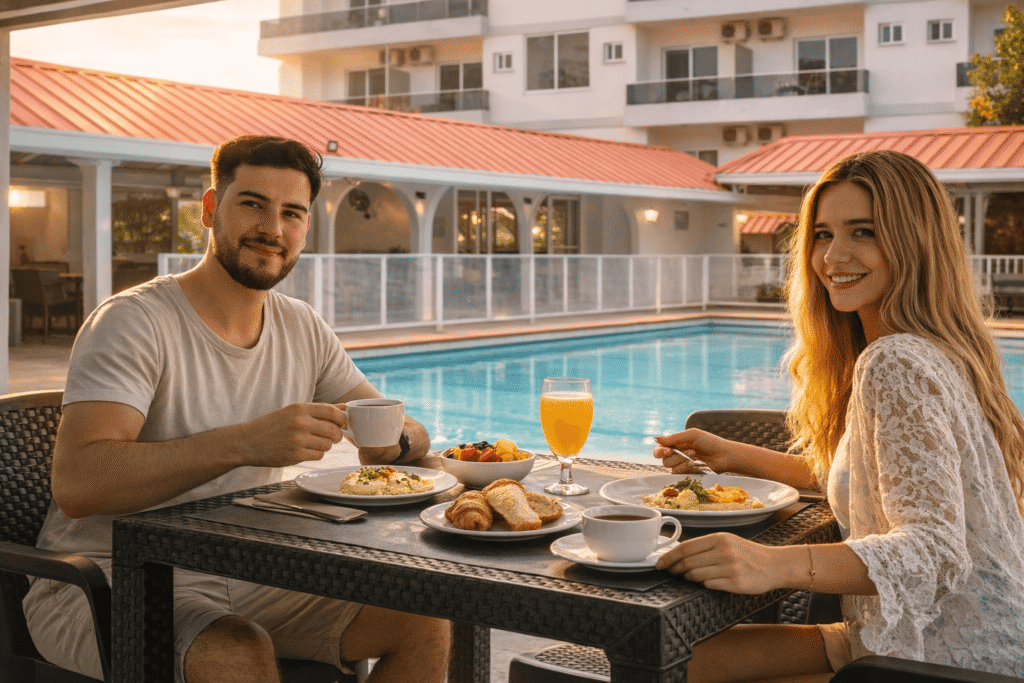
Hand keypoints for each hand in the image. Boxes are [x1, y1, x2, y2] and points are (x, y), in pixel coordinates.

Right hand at [240, 403, 344, 466]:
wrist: (248, 441)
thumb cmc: (273, 425)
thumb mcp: (293, 411)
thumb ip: (319, 410)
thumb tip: (345, 408)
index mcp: (300, 408)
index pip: (333, 412)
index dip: (342, 419)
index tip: (342, 424)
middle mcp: (300, 423)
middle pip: (334, 430)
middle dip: (336, 435)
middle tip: (331, 437)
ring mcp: (298, 440)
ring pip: (328, 445)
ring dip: (324, 446)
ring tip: (313, 443)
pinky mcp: (295, 455)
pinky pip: (319, 455)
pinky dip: (316, 454)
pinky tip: (305, 450)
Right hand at [653, 429, 731, 473]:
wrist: (724, 456)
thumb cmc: (710, 442)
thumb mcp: (692, 435)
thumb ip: (674, 438)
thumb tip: (655, 438)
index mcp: (675, 443)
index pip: (659, 449)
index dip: (660, 451)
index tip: (669, 450)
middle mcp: (676, 454)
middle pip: (663, 460)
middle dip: (675, 457)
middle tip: (690, 452)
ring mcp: (681, 465)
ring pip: (670, 468)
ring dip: (682, 462)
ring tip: (695, 456)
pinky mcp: (687, 474)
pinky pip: (678, 474)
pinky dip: (686, 469)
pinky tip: (695, 465)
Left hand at [655, 533, 782, 593]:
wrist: (774, 565)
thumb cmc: (747, 553)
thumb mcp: (727, 541)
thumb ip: (706, 546)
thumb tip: (679, 553)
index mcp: (719, 538)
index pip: (686, 547)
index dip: (669, 557)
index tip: (659, 564)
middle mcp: (724, 552)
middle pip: (688, 562)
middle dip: (675, 569)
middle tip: (670, 572)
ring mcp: (730, 568)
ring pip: (696, 575)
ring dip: (689, 578)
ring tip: (689, 577)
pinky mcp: (736, 583)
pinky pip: (710, 585)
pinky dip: (704, 585)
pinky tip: (708, 582)